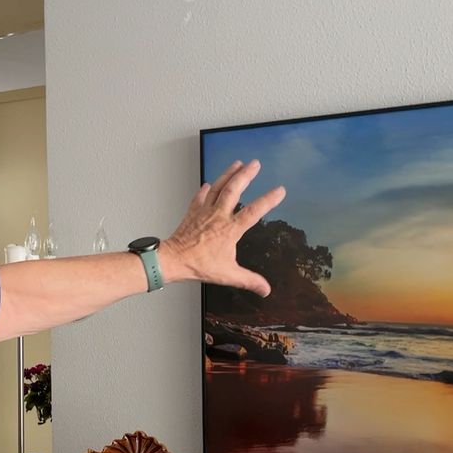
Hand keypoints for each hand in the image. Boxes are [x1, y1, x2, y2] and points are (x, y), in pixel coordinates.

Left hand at [161, 159, 284, 296]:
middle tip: (256, 163)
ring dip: (228, 174)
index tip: (279, 190)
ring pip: (218, 187)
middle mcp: (218, 216)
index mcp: (230, 229)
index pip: (254, 211)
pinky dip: (205, 189)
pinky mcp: (193, 212)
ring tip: (238, 163)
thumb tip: (266, 289)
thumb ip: (249, 280)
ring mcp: (204, 212)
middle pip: (234, 189)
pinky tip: (209, 184)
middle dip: (246, 175)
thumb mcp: (228, 275)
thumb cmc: (198, 265)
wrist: (173, 260)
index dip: (268, 200)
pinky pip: (200, 197)